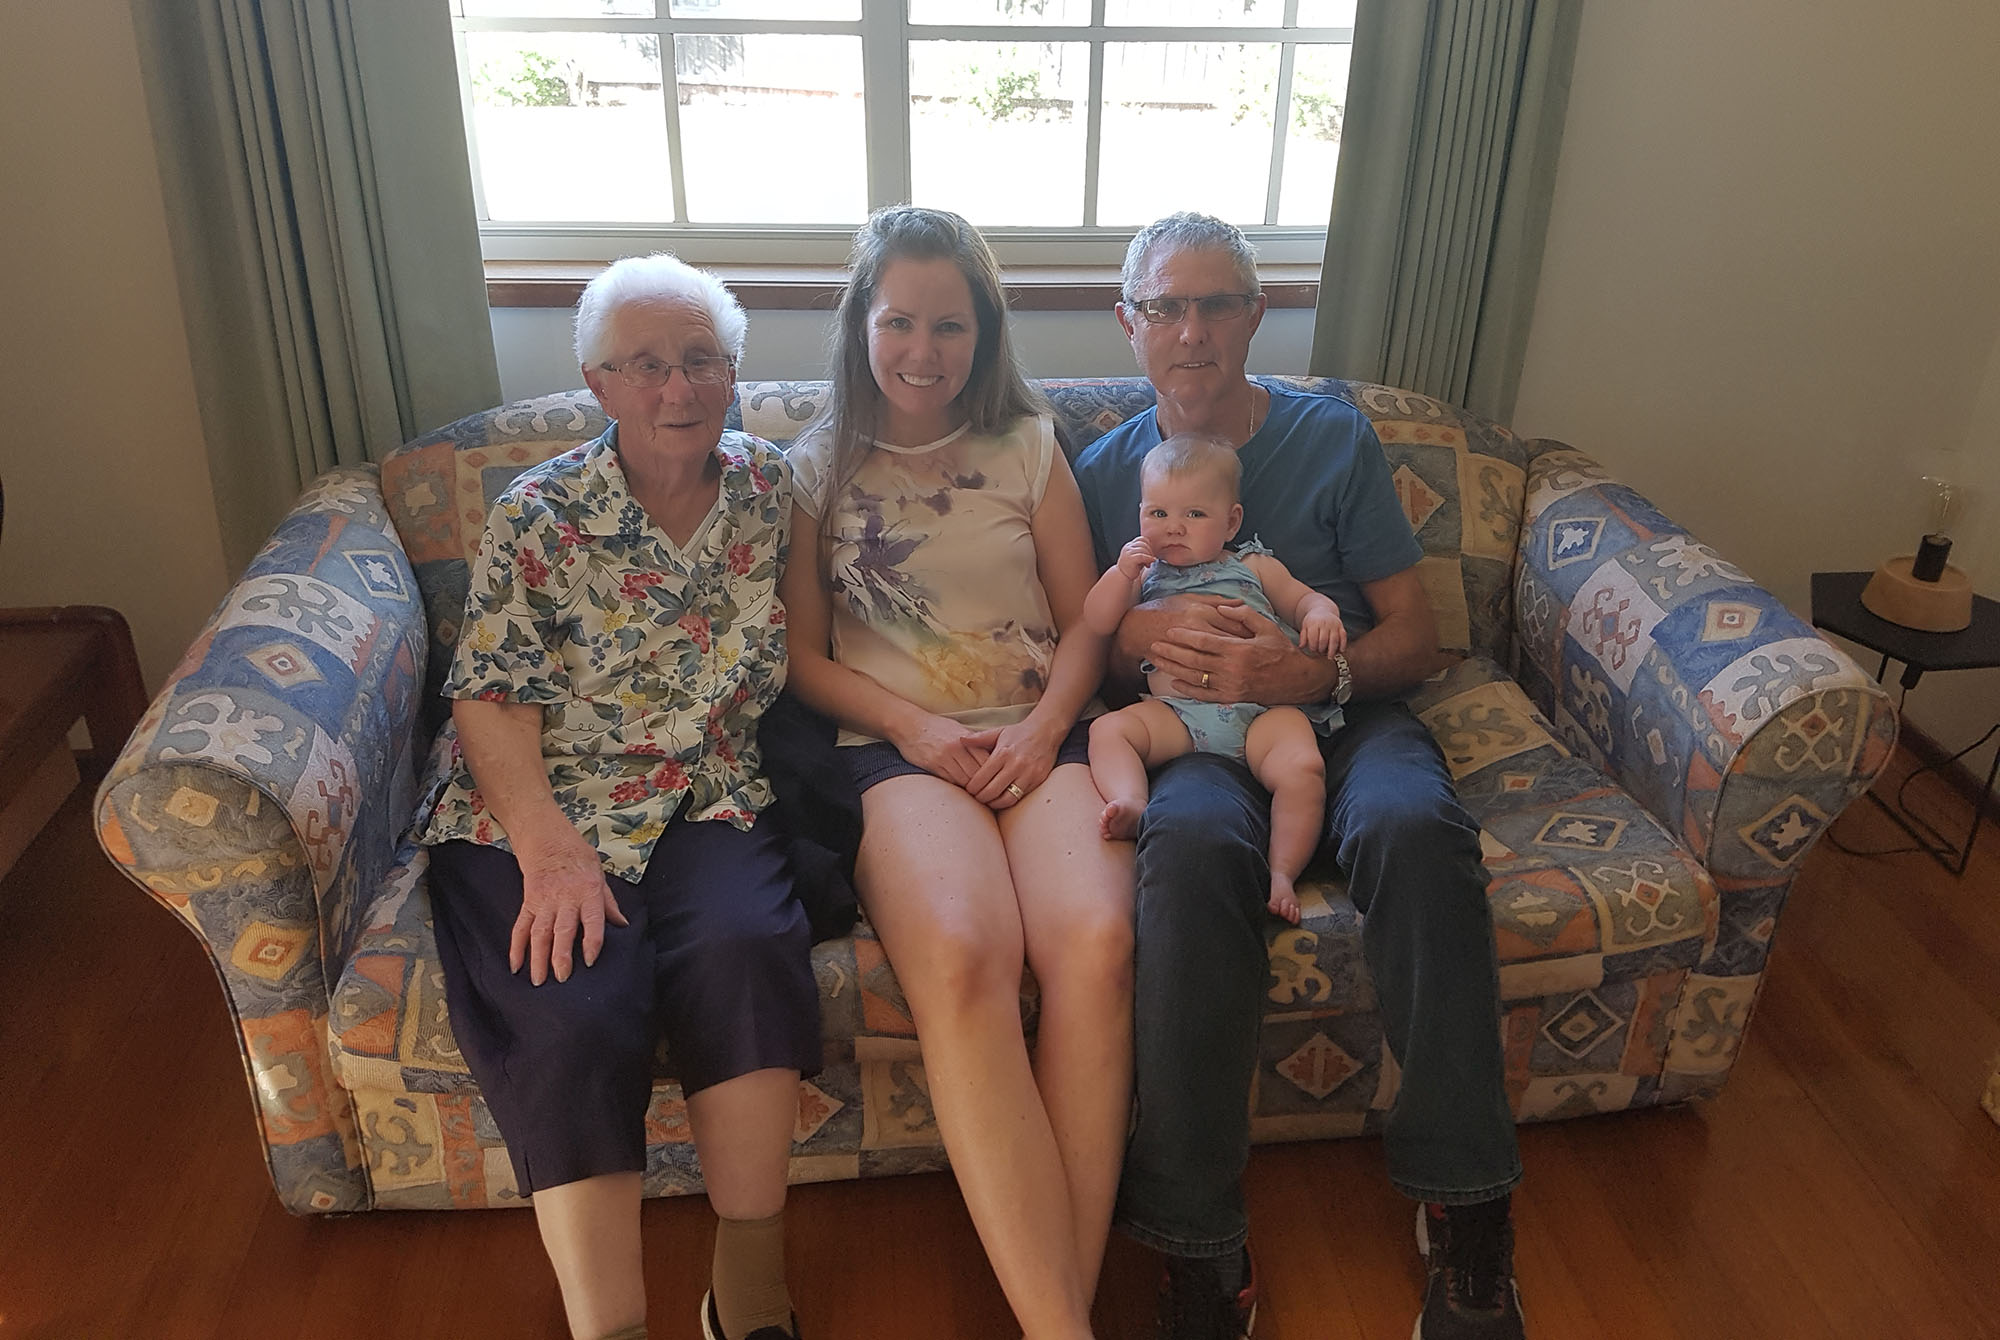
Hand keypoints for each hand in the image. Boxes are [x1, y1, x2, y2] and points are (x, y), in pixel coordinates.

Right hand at [508, 828, 628, 985]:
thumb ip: (609, 904)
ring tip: (539, 980)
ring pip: (539, 933)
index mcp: (587, 892)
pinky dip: (516, 948)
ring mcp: (544, 902)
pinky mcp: (528, 904)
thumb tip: (623, 926)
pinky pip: (520, 928)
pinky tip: (516, 966)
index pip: (592, 920)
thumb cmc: (579, 860)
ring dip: (538, 958)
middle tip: (562, 978)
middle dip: (561, 956)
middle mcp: (565, 899)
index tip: (590, 961)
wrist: (548, 840)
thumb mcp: (601, 877)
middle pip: (562, 931)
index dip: (592, 941)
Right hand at [892, 713, 997, 788]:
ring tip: (976, 794)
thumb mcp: (957, 730)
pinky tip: (961, 790)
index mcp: (966, 739)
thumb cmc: (935, 727)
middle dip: (984, 784)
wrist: (909, 724)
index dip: (993, 773)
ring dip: (971, 788)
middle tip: (988, 793)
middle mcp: (957, 748)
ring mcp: (944, 757)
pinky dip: (958, 787)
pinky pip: (950, 781)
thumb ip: (973, 743)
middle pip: (978, 772)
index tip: (995, 781)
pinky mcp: (933, 765)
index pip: (986, 760)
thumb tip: (991, 756)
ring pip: (965, 779)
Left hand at [965, 715, 1064, 809]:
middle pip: (991, 791)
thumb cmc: (1019, 733)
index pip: (981, 778)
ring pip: (1006, 799)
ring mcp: (1028, 774)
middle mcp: (1016, 765)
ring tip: (988, 801)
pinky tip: (1002, 798)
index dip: (972, 788)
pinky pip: (1019, 797)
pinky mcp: (1037, 780)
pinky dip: (1008, 801)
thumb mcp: (998, 732)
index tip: (968, 789)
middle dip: (980, 798)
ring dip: (994, 803)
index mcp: (1003, 753)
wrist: (1046, 731)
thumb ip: (978, 738)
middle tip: (976, 798)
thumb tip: (960, 740)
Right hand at [1116, 536, 1157, 580]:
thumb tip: (1154, 548)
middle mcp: (1128, 547)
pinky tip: (1151, 562)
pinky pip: (1142, 556)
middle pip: (1143, 544)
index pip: (1141, 539)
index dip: (1148, 544)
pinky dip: (1149, 559)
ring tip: (1148, 564)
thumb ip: (1142, 551)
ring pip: (1143, 549)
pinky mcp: (1130, 559)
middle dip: (1150, 551)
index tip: (1150, 553)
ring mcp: (1128, 552)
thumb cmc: (1131, 568)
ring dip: (1149, 556)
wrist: (1122, 577)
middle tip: (1151, 560)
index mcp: (1129, 545)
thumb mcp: (1137, 556)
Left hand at [1148, 601, 1301, 702]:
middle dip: (1171, 652)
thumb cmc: (1282, 650)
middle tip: (1153, 644)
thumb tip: (1219, 606)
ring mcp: (1231, 686)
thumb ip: (1243, 614)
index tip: (1169, 630)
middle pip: (1193, 660)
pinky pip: (1205, 695)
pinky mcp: (1232, 698)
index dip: (1184, 636)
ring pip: (1195, 678)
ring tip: (1157, 661)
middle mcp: (1232, 670)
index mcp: (1239, 650)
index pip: (1204, 641)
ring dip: (1173, 670)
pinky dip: (1188, 690)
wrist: (1298, 680)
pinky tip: (1174, 684)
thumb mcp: (1266, 626)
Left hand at [1298, 605, 1347, 655]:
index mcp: (1314, 623)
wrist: (1322, 610)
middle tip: (1320, 653)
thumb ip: (1303, 637)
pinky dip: (1343, 644)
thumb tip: (1301, 647)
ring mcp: (1334, 624)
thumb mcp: (1305, 626)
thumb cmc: (1312, 621)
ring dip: (1332, 650)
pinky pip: (1343, 636)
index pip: (1313, 637)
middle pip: (1324, 640)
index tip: (1313, 650)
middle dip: (1321, 649)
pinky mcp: (1341, 626)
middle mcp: (1325, 623)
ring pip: (1334, 639)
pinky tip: (1341, 651)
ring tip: (1330, 657)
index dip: (1313, 646)